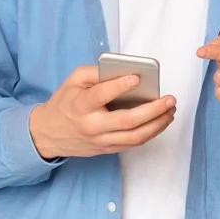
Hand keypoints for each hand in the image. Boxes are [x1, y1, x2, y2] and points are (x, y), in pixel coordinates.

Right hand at [29, 64, 177, 159]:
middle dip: (152, 110)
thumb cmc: (66, 102)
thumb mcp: (73, 81)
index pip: (101, 95)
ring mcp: (101, 140)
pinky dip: (151, 132)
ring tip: (171, 110)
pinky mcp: (107, 149)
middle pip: (127, 121)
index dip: (119, 86)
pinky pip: (134, 143)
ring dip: (158, 124)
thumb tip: (123, 69)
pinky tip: (161, 120)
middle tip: (169, 99)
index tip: (136, 78)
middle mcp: (92, 125)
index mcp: (81, 105)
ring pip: (135, 136)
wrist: (49, 133)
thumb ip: (96, 72)